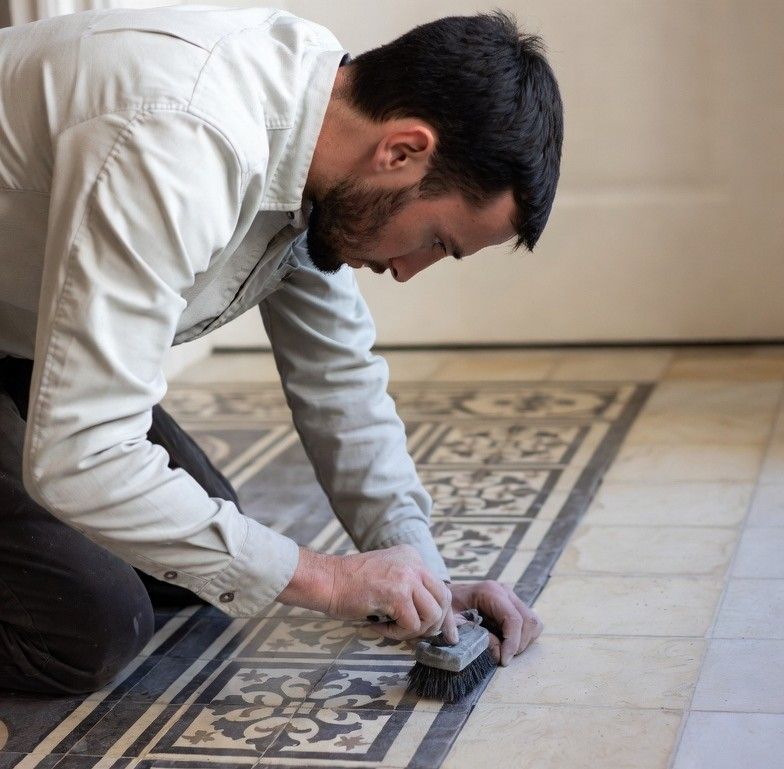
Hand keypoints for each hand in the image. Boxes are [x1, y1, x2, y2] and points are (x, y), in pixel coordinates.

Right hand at [277, 545, 458, 642]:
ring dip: (413, 630)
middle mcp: (413, 563)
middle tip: (416, 635)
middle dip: (435, 624)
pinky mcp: (397, 593)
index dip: (445, 614)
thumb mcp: (387, 578)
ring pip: (432, 614)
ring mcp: (407, 576)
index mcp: (412, 557)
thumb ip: (409, 590)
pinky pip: (411, 625)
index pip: (441, 587)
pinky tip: (378, 626)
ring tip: (391, 628)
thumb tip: (433, 621)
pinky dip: (396, 634)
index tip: (448, 634)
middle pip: (444, 599)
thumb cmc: (350, 585)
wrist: (326, 581)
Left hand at [449, 581, 541, 665]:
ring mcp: (510, 596)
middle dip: (519, 644)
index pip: (513, 619)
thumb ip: (474, 636)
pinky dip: (524, 636)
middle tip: (503, 657)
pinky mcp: (513, 603)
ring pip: (532, 621)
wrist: (443, 596)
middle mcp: (504, 591)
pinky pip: (530, 621)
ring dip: (523, 641)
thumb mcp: (453, 622)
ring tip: (505, 650)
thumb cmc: (446, 608)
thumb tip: (498, 653)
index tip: (504, 661)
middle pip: (528, 621)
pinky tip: (507, 642)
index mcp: (490, 592)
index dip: (512, 643)